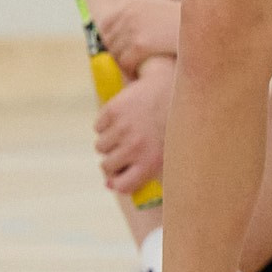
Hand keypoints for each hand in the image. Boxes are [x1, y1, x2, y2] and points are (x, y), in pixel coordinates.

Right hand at [93, 62, 171, 196]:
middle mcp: (135, 147)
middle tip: (126, 147)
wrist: (173, 86)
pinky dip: (106, 123)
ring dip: (110, 141)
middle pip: (107, 166)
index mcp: (151, 161)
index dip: (118, 182)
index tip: (120, 175)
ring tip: (127, 129)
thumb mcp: (168, 152)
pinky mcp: (113, 110)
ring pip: (100, 147)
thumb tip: (108, 185)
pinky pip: (98, 126)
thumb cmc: (172, 123)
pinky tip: (123, 116)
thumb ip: (142, 172)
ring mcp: (123, 128)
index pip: (121, 186)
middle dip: (114, 160)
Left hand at [94, 0, 179, 72]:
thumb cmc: (186, 27)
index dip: (113, 43)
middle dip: (120, 56)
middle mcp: (130, 14)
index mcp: (133, 6)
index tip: (125, 52)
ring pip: (117, 56)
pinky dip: (133, 72)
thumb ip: (141, 24)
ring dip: (127, 66)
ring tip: (143, 69)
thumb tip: (119, 42)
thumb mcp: (160, 17)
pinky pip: (126, 64)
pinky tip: (145, 73)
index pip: (105, 26)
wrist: (205, 27)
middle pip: (110, 42)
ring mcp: (134, 29)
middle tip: (136, 65)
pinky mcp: (140, 44)